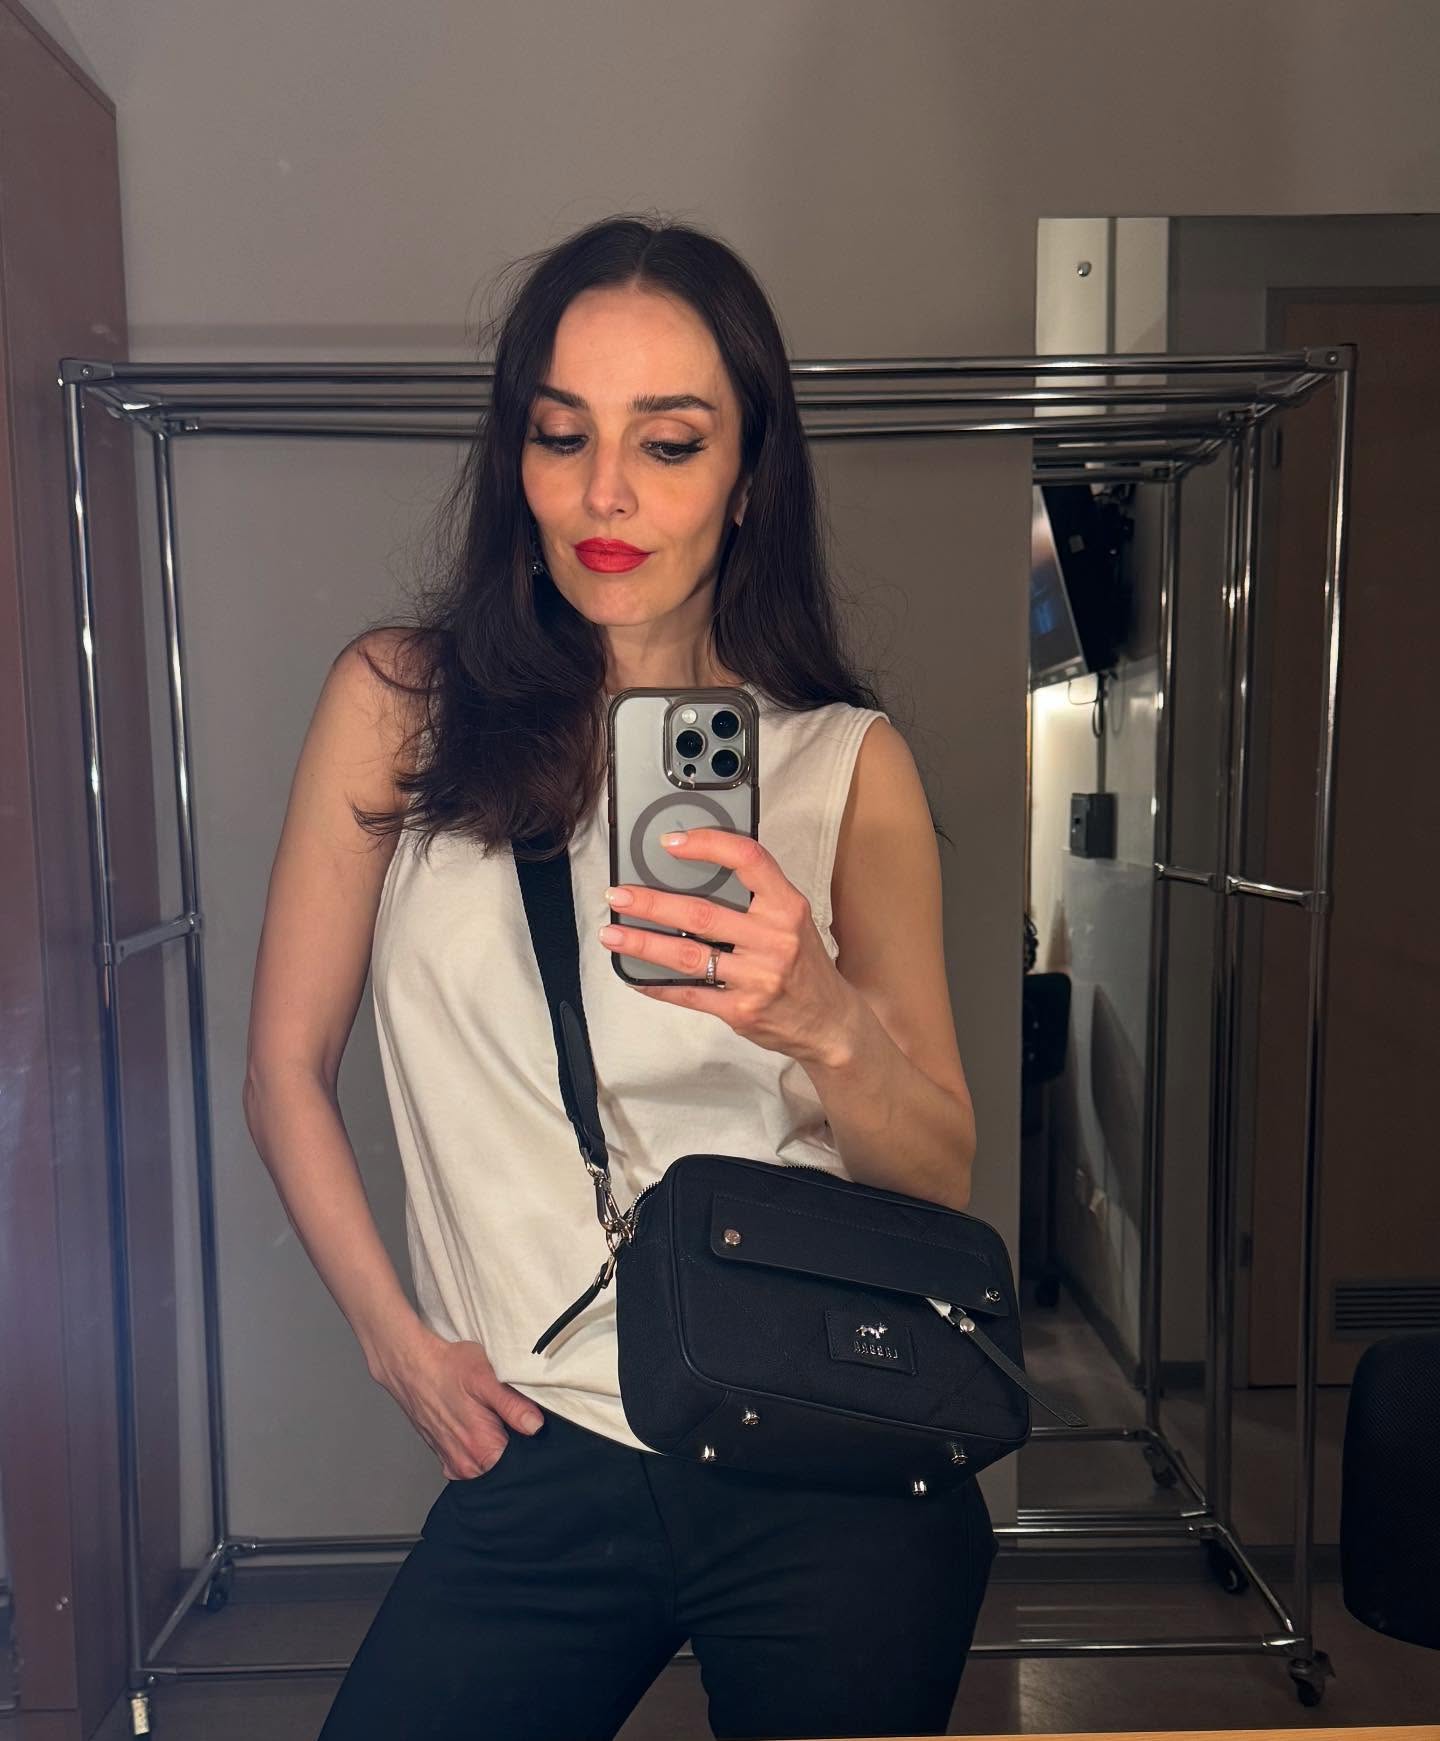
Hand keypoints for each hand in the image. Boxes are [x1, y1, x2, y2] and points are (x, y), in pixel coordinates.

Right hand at [369, 1324, 544, 1480]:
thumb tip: (536, 1426)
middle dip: (515, 1449)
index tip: (531, 1428)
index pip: (521, 1465)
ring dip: (495, 1449)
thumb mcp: (486, 1378)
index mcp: (482, 1449)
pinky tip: (477, 1427)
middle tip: (509, 1419)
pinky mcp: (445, 1457)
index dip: (532, 1447)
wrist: (412, 1366)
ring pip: (487, 1467)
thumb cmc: (448, 1368)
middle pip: (505, 1469)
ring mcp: (454, 1463)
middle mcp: (467, 1465)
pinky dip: (478, 1451)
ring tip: (491, 1420)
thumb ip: (512, 1406)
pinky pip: (471, 1464)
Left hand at [598, 827, 857, 1067]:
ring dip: (643, 943)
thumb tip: (693, 869)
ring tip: (612, 934)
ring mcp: (756, 978)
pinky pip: (689, 994)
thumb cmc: (803, 963)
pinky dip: (657, 984)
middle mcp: (773, 940)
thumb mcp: (793, 919)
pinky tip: (634, 975)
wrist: (829, 1022)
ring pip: (688, 956)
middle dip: (652, 903)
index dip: (707, 845)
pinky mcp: (741, 1010)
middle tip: (618, 895)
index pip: (748, 860)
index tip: (670, 843)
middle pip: (702, 914)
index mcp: (787, 907)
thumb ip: (756, 895)